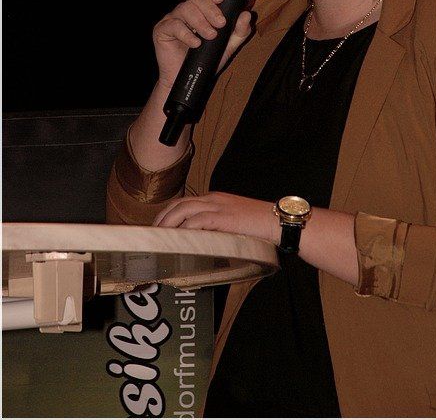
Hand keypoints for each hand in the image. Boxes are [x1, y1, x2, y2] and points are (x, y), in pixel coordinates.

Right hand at [152, 0, 253, 87]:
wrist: (188, 78)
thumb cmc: (206, 59)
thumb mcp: (228, 46)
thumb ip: (239, 31)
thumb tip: (247, 14)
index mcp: (200, 9)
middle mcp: (185, 11)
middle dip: (210, 9)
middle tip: (221, 24)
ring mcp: (172, 19)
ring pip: (185, 8)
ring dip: (200, 22)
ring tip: (210, 36)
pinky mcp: (162, 30)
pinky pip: (173, 25)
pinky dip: (186, 34)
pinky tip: (195, 43)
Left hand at [152, 191, 278, 243]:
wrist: (277, 221)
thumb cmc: (259, 225)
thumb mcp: (233, 222)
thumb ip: (217, 227)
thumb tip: (202, 243)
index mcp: (214, 199)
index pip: (184, 202)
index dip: (168, 214)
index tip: (158, 227)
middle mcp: (213, 199)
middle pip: (179, 204)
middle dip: (162, 218)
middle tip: (152, 235)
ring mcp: (218, 206)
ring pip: (184, 210)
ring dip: (168, 224)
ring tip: (159, 239)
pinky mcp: (224, 217)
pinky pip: (198, 221)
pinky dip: (185, 229)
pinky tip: (177, 239)